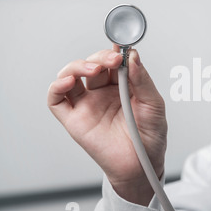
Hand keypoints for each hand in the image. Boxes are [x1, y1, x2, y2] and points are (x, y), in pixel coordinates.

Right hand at [47, 47, 166, 204]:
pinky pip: (57, 100)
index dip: (115, 50)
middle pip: (92, 64)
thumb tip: (133, 56)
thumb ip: (143, 81)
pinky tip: (68, 81)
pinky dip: (57, 87)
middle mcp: (102, 93)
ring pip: (71, 75)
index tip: (121, 45)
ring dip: (78, 65)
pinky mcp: (74, 120)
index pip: (113, 61)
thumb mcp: (154, 105)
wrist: (142, 166)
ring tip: (95, 68)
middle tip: (114, 59)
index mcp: (122, 86)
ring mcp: (87, 105)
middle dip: (101, 57)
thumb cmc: (150, 136)